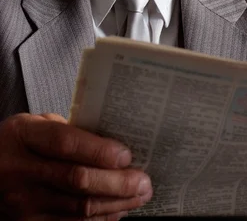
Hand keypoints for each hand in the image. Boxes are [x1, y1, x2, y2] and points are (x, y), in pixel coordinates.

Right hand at [0, 112, 151, 219]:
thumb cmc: (13, 144)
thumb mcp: (32, 125)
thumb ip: (65, 131)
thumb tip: (109, 142)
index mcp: (23, 136)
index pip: (65, 143)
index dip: (99, 150)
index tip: (126, 155)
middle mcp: (21, 171)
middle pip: (77, 179)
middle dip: (117, 182)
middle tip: (143, 180)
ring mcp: (22, 203)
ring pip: (77, 208)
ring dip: (114, 203)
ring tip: (139, 195)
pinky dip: (98, 220)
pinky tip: (117, 211)